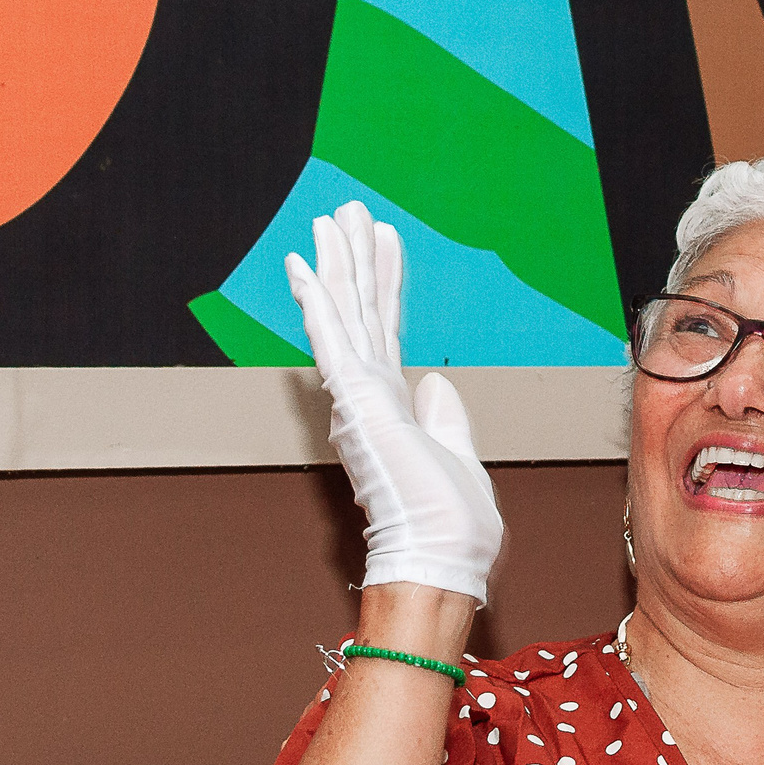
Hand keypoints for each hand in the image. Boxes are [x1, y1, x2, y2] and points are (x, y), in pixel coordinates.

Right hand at [285, 202, 502, 601]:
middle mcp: (370, 396)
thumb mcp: (458, 454)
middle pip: (362, 312)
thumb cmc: (450, 524)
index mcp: (395, 406)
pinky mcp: (355, 403)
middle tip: (347, 209)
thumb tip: (435, 383)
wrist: (443, 555)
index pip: (388, 331)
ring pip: (347, 315)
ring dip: (337, 263)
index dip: (386, 282)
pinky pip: (334, 341)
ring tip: (329, 217)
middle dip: (355, 257)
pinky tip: (305, 265)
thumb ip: (445, 416)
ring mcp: (358, 398)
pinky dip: (319, 302)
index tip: (384, 240)